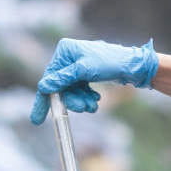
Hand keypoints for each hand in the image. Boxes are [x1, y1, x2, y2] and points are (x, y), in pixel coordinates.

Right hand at [30, 38, 158, 123]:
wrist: (134, 66)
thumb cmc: (111, 63)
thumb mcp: (84, 71)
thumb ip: (63, 79)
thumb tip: (43, 87)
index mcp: (65, 50)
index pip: (49, 78)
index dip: (44, 99)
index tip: (37, 119)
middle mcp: (69, 56)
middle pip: (61, 86)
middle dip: (72, 100)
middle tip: (83, 108)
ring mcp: (78, 65)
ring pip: (71, 91)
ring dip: (81, 101)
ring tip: (93, 105)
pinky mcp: (86, 73)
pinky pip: (80, 90)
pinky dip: (86, 97)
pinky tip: (96, 100)